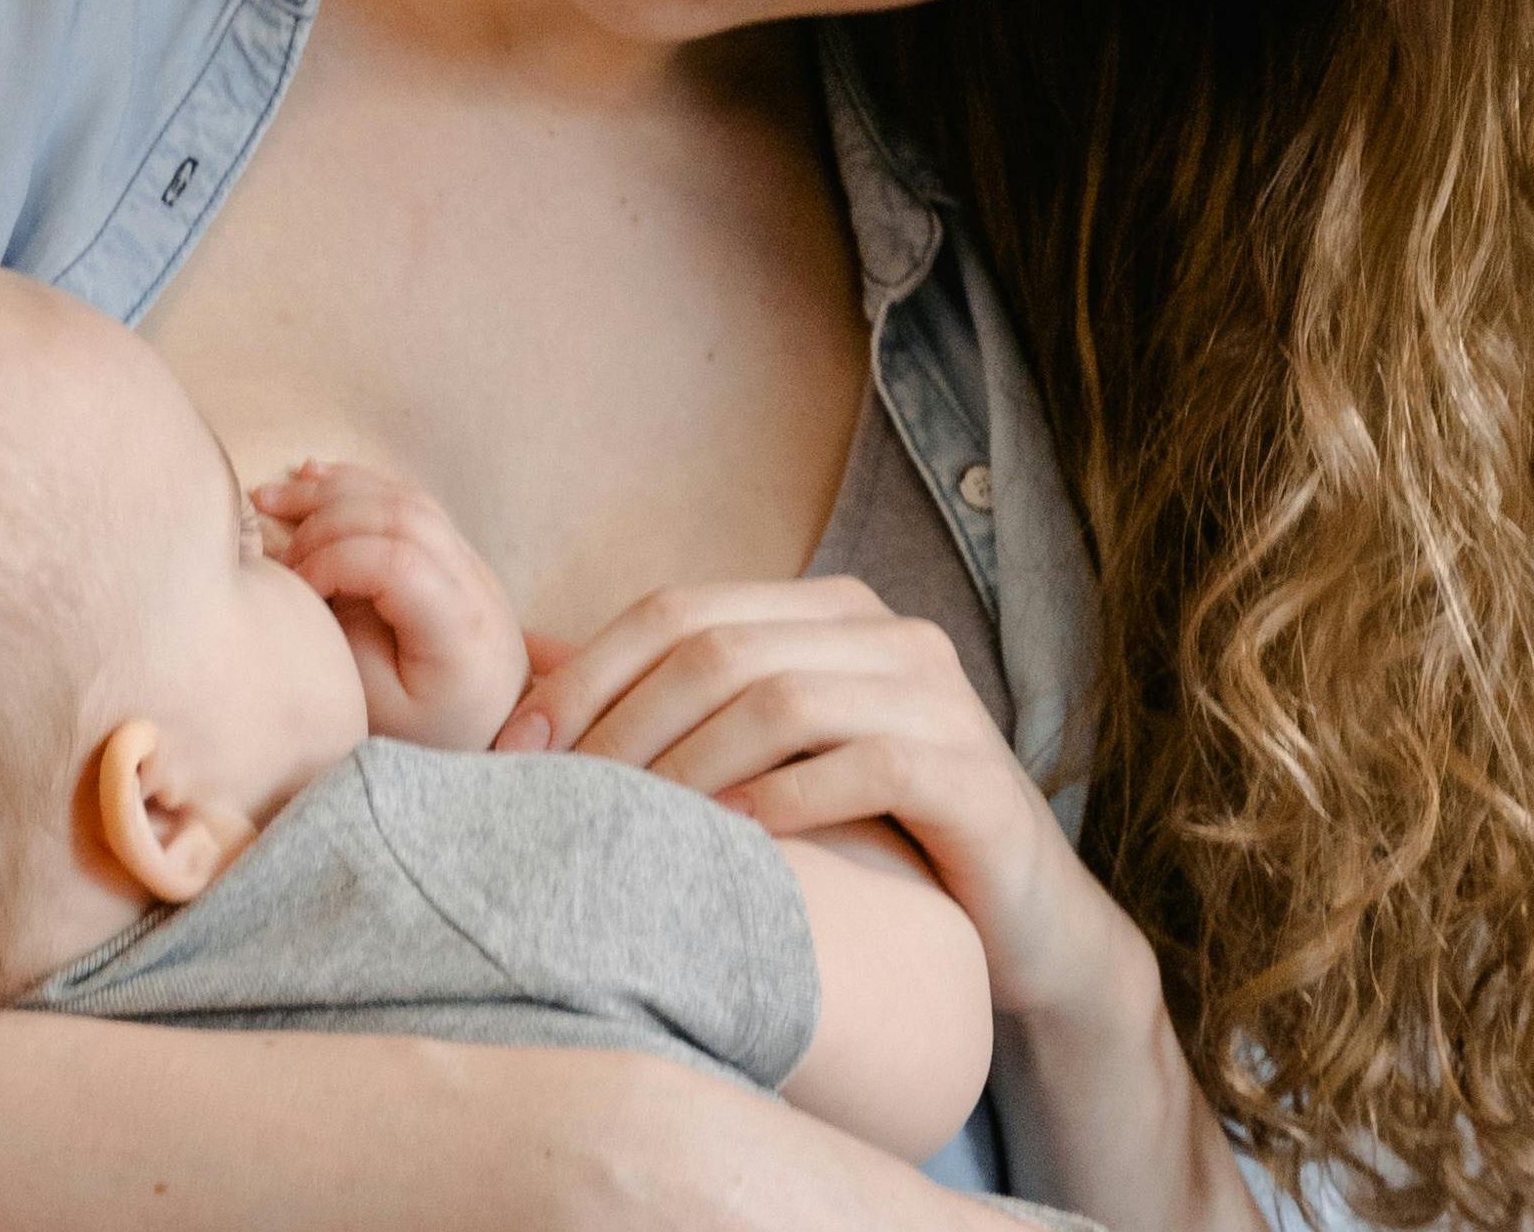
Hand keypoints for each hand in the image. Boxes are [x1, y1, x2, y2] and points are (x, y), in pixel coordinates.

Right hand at [250, 459, 529, 750]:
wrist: (492, 728)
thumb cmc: (429, 730)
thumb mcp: (378, 709)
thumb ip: (344, 642)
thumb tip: (304, 580)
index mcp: (460, 629)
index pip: (398, 562)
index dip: (334, 561)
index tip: (295, 590)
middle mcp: (475, 583)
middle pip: (402, 515)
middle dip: (327, 518)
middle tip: (276, 547)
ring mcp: (469, 561)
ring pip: (404, 498)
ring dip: (335, 492)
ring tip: (273, 498)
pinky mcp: (455, 553)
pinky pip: (409, 501)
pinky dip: (357, 486)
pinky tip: (311, 478)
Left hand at [494, 576, 1147, 1024]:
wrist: (1019, 926)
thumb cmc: (871, 843)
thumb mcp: (767, 764)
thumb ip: (675, 712)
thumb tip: (524, 670)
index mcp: (830, 610)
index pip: (679, 607)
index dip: (586, 672)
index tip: (515, 751)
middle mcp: (889, 632)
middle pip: (719, 647)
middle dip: (620, 723)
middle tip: (560, 801)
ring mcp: (938, 697)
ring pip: (781, 698)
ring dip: (687, 765)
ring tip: (630, 829)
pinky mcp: (972, 772)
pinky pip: (862, 764)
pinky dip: (781, 802)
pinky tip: (729, 847)